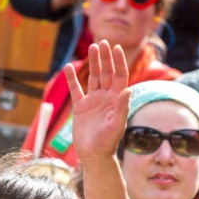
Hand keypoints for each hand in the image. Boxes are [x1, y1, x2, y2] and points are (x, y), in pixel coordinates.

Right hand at [67, 40, 130, 161]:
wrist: (94, 155)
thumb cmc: (108, 142)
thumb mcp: (117, 125)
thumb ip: (123, 107)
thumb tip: (129, 90)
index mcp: (117, 99)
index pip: (119, 76)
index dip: (119, 62)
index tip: (117, 49)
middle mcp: (106, 97)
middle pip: (106, 73)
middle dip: (105, 58)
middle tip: (102, 42)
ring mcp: (93, 100)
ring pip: (93, 77)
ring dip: (92, 63)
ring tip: (91, 48)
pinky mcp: (81, 107)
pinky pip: (76, 89)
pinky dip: (72, 79)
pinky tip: (69, 67)